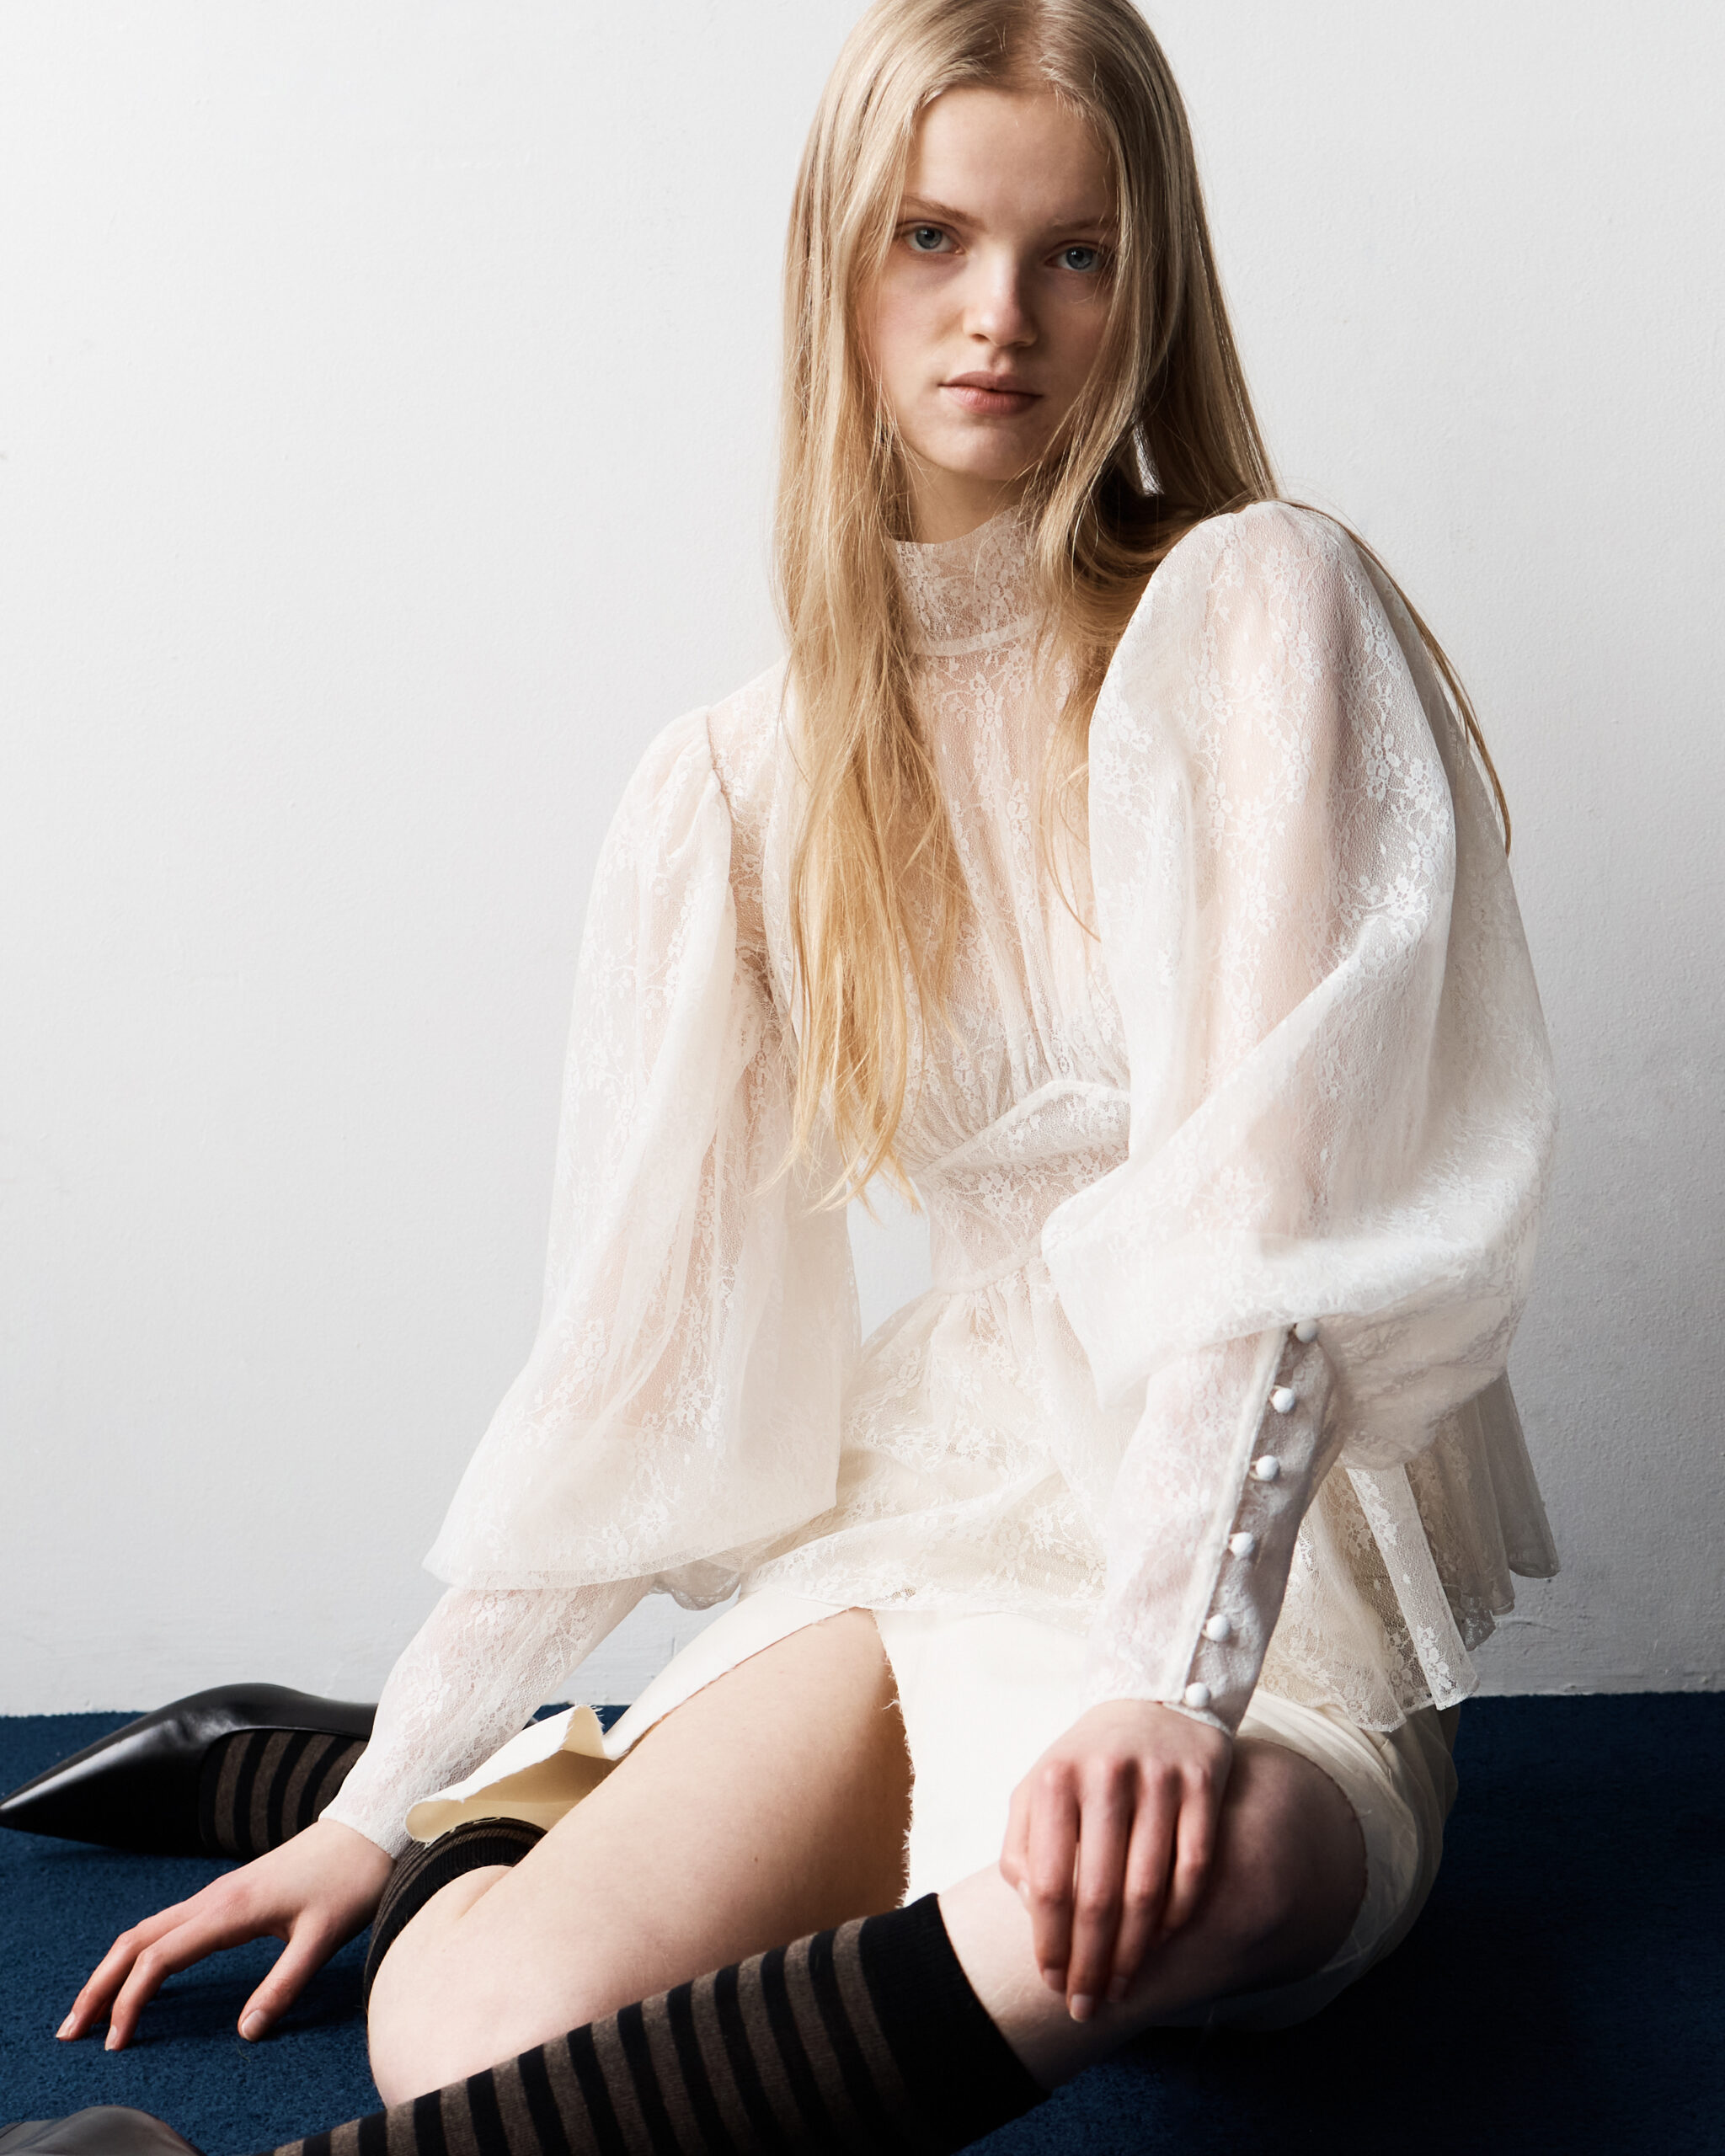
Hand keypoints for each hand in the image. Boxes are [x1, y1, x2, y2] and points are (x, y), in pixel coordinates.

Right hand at [58, 1816, 394, 2049]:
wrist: (367, 1830)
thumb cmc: (349, 1880)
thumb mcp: (323, 1937)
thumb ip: (284, 1985)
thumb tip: (246, 2031)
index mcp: (229, 1909)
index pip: (158, 1959)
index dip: (129, 2001)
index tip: (115, 2042)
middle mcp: (214, 1898)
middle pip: (136, 1941)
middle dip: (98, 1985)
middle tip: (71, 2030)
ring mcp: (218, 1894)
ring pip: (148, 1930)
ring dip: (113, 1967)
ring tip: (91, 2009)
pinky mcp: (228, 1896)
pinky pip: (168, 1925)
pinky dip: (140, 1952)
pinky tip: (138, 1975)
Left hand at [999, 1698, 1232, 2019]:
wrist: (1151, 1699)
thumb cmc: (1085, 1760)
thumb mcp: (1040, 1786)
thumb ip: (1023, 1843)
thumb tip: (1032, 1908)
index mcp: (1055, 1778)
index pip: (1047, 1882)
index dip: (1049, 1942)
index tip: (1052, 1982)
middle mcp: (1106, 1776)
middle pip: (1098, 1896)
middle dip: (1092, 1963)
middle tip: (1087, 2007)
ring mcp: (1159, 1779)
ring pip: (1148, 1891)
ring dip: (1134, 1953)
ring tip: (1122, 1987)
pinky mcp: (1203, 1783)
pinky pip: (1195, 1869)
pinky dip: (1178, 1915)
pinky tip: (1161, 1943)